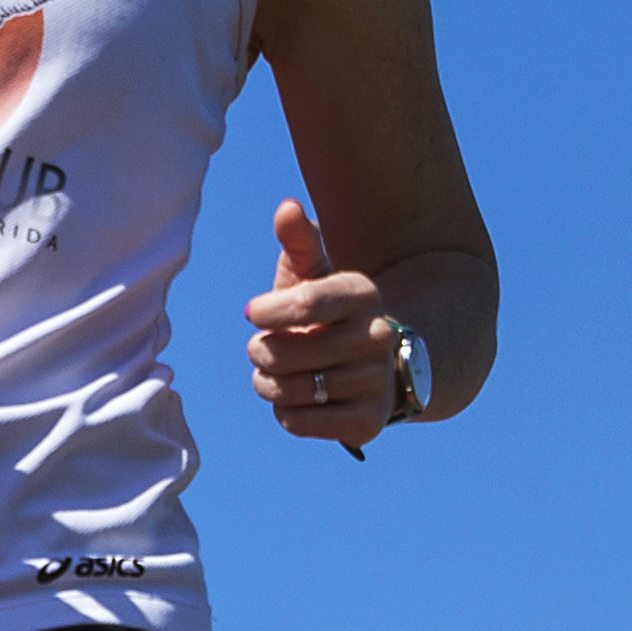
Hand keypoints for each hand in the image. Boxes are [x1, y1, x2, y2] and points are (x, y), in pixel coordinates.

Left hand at [244, 196, 402, 447]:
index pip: (305, 303)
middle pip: (283, 353)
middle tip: (263, 348)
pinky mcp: (368, 423)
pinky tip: (299, 398)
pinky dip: (285, 412)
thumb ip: (299, 241)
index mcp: (363, 293)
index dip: (268, 312)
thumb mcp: (314, 274)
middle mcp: (379, 337)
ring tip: (276, 373)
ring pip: (286, 389)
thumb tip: (287, 207)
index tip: (253, 313)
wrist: (374, 364)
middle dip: (259, 352)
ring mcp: (377, 382)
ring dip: (267, 383)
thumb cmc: (327, 313)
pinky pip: (297, 421)